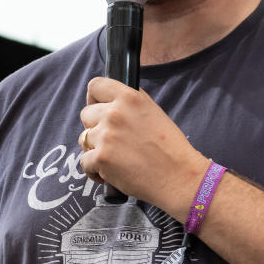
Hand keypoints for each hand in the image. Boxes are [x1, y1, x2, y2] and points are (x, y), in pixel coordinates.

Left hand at [78, 77, 206, 217]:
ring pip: (84, 139)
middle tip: (110, 141)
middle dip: (94, 128)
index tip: (97, 109)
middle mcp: (115, 113)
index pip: (95, 85)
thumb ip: (129, 103)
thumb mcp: (153, 112)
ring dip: (95, 150)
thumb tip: (109, 101)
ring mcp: (106, 136)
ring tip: (114, 159)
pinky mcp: (101, 158)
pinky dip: (94, 170)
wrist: (179, 177)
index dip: (92, 99)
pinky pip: (84, 162)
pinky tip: (109, 174)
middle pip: (85, 114)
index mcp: (130, 97)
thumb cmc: (170, 148)